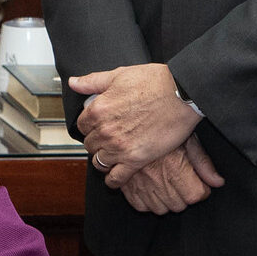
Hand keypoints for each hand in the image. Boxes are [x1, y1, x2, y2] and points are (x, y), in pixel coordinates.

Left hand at [69, 63, 200, 179]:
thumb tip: (74, 82)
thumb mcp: (118, 75)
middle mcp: (105, 130)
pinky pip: (116, 178)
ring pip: (99, 161)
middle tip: (108, 139)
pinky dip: (113, 180)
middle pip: (90, 144)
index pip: (81, 125)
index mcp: (98, 110)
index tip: (98, 126)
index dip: (90, 125)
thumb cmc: (155, 82)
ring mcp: (120, 147)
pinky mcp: (137, 160)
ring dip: (104, 159)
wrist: (182, 94)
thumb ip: (92, 81)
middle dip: (97, 141)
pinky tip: (115, 177)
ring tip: (112, 155)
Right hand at [119, 134, 224, 212]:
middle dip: (183, 195)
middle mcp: (157, 178)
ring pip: (160, 209)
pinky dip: (146, 201)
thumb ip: (203, 163)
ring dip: (165, 200)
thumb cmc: (160, 126)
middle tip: (179, 179)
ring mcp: (139, 183)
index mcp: (175, 166)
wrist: (127, 119)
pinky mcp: (124, 185)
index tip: (197, 182)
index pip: (196, 195)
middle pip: (179, 205)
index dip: (200, 189)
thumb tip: (218, 182)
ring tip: (164, 183)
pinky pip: (140, 206)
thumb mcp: (187, 139)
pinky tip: (149, 187)